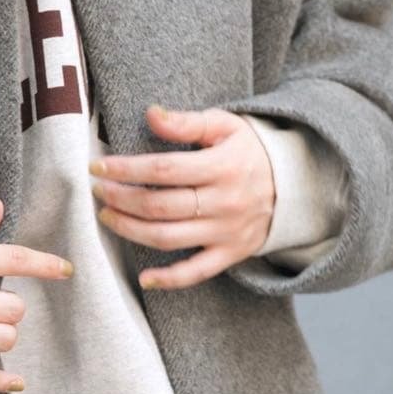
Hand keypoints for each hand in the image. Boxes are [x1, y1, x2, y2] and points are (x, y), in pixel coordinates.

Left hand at [90, 104, 275, 290]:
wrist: (294, 185)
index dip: (126, 169)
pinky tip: (144, 278)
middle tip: (98, 191)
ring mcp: (226, 232)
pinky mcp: (230, 254)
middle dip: (121, 199)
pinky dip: (169, 279)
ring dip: (130, 230)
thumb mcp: (224, 126)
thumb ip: (187, 123)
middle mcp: (224, 202)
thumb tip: (151, 113)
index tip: (99, 167)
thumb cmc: (248, 151)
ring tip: (107, 217)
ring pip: (168, 238)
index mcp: (222, 167)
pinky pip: (196, 272)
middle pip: (160, 206)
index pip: (163, 170)